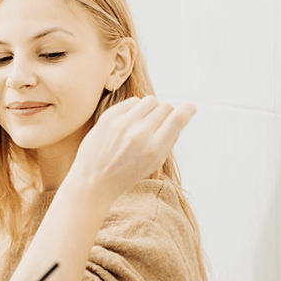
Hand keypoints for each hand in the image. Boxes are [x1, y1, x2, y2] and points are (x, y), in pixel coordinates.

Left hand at [71, 95, 195, 202]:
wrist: (92, 180)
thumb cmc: (124, 175)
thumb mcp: (153, 164)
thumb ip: (168, 141)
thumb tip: (179, 118)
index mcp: (154, 148)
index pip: (179, 117)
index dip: (188, 109)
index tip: (188, 108)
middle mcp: (139, 134)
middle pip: (166, 107)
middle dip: (166, 115)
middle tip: (157, 126)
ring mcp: (122, 123)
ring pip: (150, 100)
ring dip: (151, 110)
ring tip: (142, 123)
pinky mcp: (109, 116)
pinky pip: (133, 101)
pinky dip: (135, 109)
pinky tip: (129, 121)